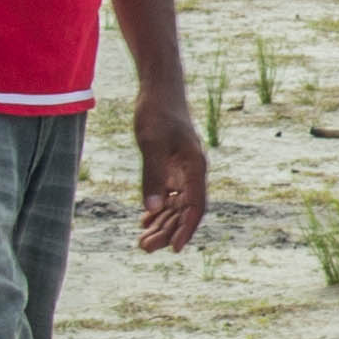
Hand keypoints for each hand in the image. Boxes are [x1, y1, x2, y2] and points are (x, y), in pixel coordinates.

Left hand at [131, 86, 211, 252]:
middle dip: (167, 231)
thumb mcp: (152, 145)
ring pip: (176, 205)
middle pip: (184, 211)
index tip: (173, 249)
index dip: (186, 230)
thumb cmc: (157, 113)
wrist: (159, 89)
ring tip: (143, 242)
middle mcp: (193, 172)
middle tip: (145, 248)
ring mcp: (183, 169)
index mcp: (195, 168)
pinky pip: (168, 194)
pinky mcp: (172, 165)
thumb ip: (153, 176)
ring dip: (161, 224)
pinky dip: (158, 209)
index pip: (196, 207)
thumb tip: (152, 209)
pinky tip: (145, 220)